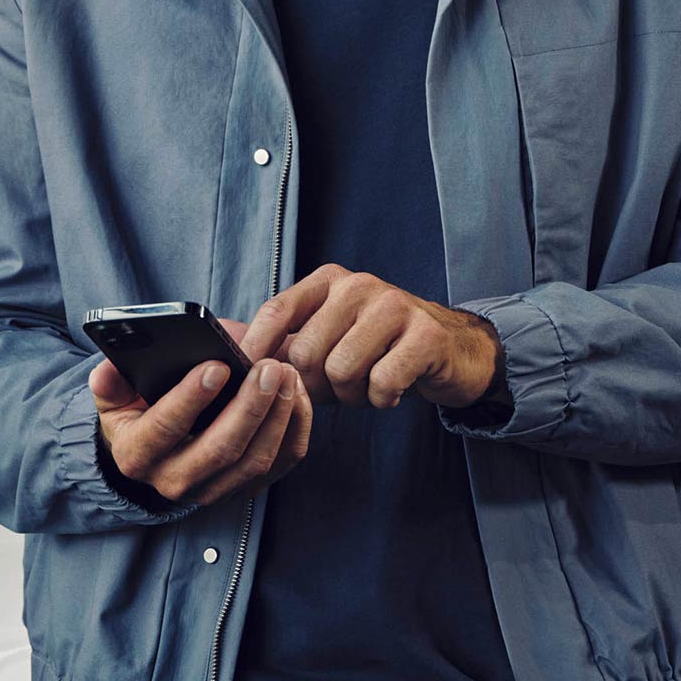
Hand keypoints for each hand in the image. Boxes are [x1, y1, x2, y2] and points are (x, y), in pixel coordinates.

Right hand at [92, 316, 311, 510]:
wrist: (154, 452)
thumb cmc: (138, 410)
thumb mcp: (114, 396)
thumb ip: (111, 380)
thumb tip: (107, 372)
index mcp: (137, 454)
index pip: (165, 428)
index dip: (191, 398)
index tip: (217, 365)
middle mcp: (173, 481)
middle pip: (220, 449)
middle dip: (248, 406)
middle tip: (268, 366)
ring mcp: (212, 491)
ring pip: (254, 461)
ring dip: (277, 416)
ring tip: (286, 374)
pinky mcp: (244, 488)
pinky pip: (280, 464)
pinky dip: (294, 429)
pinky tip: (297, 394)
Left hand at [233, 264, 503, 410]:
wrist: (451, 350)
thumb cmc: (379, 348)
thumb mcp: (329, 337)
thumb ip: (285, 342)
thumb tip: (229, 350)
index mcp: (329, 281)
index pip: (277, 309)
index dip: (255, 348)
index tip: (245, 379)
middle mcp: (358, 285)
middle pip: (307, 352)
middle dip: (316, 386)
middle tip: (339, 388)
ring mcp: (394, 306)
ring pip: (341, 370)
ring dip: (352, 395)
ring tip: (367, 385)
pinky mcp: (425, 335)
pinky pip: (382, 382)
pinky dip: (382, 398)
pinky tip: (392, 389)